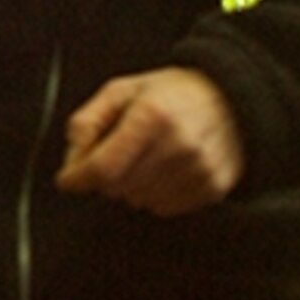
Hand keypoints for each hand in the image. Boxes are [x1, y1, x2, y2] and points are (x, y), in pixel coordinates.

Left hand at [54, 66, 244, 215]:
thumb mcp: (121, 91)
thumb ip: (88, 121)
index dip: (77, 178)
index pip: (103, 168)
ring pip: (138, 201)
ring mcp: (199, 169)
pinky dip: (156, 193)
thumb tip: (72, 161)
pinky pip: (164, 208)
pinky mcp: (213, 188)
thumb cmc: (170, 94)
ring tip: (149, 157)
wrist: (231, 98)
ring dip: (132, 185)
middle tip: (120, 152)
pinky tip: (167, 169)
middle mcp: (179, 144)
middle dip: (107, 174)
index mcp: (153, 115)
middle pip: (116, 187)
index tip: (68, 179)